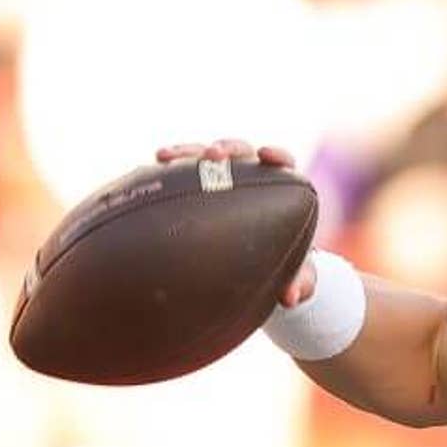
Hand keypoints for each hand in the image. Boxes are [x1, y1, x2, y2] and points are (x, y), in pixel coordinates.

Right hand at [155, 140, 314, 306]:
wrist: (258, 273)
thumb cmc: (284, 269)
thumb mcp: (295, 279)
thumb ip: (300, 284)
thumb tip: (290, 297)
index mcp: (281, 191)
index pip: (281, 164)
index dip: (275, 156)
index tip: (266, 156)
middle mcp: (250, 179)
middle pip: (239, 153)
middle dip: (225, 149)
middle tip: (213, 155)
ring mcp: (219, 182)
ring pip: (202, 158)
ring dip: (185, 153)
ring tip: (163, 156)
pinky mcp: (192, 191)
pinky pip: (175, 177)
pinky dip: (162, 174)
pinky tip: (146, 173)